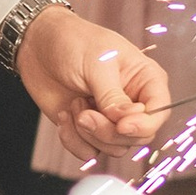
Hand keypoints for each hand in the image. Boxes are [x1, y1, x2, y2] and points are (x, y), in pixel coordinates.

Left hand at [15, 4, 168, 155]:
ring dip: (88, 133)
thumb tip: (127, 122)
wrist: (37, 44)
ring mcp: (110, 118)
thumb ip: (113, 97)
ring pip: (114, 148)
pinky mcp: (87, 129)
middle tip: (84, 114)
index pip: (158, 114)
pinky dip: (74, 140)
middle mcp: (132, 102)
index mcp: (146, 80)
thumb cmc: (73, 42)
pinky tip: (64, 116)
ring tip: (74, 105)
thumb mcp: (97, 64)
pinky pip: (90, 152)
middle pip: (136, 137)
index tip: (121, 125)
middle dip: (107, 131)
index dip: (143, 125)